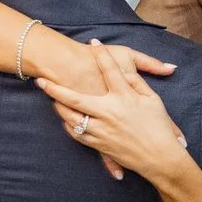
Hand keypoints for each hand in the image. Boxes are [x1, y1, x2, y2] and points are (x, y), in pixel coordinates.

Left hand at [36, 41, 191, 183]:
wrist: (160, 158)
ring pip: (71, 118)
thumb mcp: (153, 100)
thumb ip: (137, 83)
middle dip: (55, 88)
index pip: (110, 69)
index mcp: (124, 98)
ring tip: (50, 98)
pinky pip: (78, 134)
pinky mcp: (100, 144)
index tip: (93, 43)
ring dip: (59, 107)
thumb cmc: (159, 127)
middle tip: (41, 80)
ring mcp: (102, 130)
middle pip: (75, 98)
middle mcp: (109, 112)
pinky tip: (65, 119)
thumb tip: (124, 72)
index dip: (102, 54)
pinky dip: (69, 125)